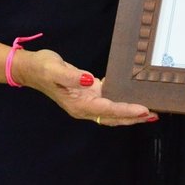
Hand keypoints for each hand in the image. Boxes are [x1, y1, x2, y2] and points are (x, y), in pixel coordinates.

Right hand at [17, 47, 155, 127]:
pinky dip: (122, 103)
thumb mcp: (54, 69)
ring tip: (149, 112)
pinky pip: (108, 103)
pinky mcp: (88, 95)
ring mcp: (86, 103)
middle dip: (133, 117)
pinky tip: (133, 99)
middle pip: (113, 117)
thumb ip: (72, 76)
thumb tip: (90, 81)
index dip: (126, 110)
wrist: (31, 69)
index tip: (143, 109)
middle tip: (154, 114)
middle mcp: (84, 108)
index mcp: (78, 104)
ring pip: (112, 113)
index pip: (107, 110)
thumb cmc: (42, 67)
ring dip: (130, 114)